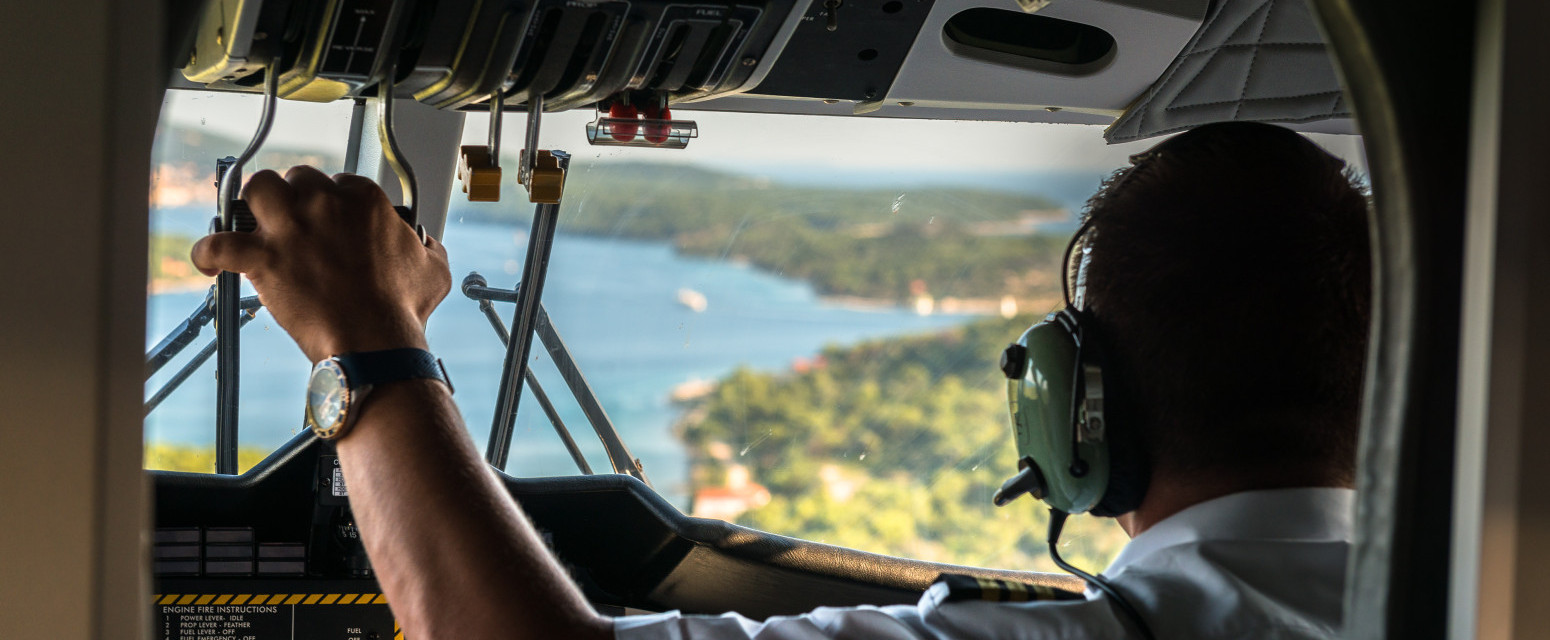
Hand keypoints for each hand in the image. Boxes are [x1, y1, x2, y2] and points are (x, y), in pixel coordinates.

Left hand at [190, 166, 451, 361]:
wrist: (376, 343)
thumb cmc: (402, 310)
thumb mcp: (434, 269)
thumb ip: (427, 246)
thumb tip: (422, 244)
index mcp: (365, 200)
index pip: (341, 183)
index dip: (334, 204)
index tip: (331, 222)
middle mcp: (324, 204)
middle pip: (297, 178)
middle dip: (295, 198)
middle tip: (296, 224)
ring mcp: (290, 229)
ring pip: (256, 189)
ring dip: (252, 205)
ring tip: (255, 224)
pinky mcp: (262, 259)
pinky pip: (219, 243)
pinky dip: (209, 251)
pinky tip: (208, 259)